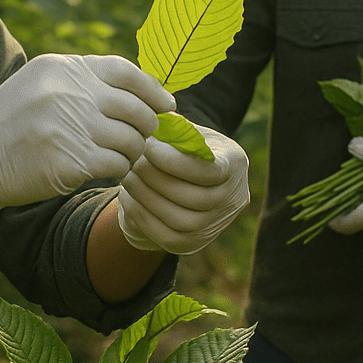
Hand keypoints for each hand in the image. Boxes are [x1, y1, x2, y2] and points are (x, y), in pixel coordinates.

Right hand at [0, 54, 173, 236]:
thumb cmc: (12, 122)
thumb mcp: (40, 83)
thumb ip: (83, 80)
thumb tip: (140, 88)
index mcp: (62, 68)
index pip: (124, 71)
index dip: (152, 89)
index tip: (167, 104)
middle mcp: (67, 93)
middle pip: (135, 108)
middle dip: (148, 125)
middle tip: (146, 137)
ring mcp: (68, 127)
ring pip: (130, 139)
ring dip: (134, 151)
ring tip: (125, 156)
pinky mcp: (69, 162)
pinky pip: (117, 164)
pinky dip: (120, 169)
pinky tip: (111, 169)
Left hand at [116, 124, 250, 254]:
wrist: (184, 183)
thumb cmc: (182, 149)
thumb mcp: (186, 133)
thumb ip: (175, 128)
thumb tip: (152, 118)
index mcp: (235, 163)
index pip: (209, 169)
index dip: (175, 161)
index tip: (147, 146)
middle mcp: (233, 198)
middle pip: (194, 197)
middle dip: (156, 178)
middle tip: (131, 161)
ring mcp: (216, 225)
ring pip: (180, 220)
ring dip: (148, 198)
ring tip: (127, 177)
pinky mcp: (194, 243)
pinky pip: (167, 237)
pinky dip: (144, 218)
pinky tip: (128, 198)